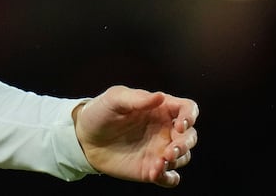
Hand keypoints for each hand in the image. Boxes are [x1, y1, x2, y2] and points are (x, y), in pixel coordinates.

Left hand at [73, 85, 199, 187]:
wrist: (84, 138)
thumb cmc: (100, 112)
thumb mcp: (115, 99)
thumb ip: (137, 98)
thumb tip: (161, 96)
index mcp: (160, 109)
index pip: (187, 109)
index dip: (190, 116)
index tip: (181, 124)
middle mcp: (165, 130)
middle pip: (190, 136)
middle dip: (185, 144)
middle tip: (169, 150)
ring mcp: (160, 151)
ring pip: (184, 157)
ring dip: (176, 160)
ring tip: (158, 162)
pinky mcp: (152, 169)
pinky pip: (171, 178)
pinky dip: (169, 178)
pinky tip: (157, 174)